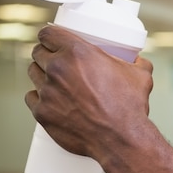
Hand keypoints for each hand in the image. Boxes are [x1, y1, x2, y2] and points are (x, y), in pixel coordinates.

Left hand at [25, 25, 153, 160]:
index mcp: (77, 52)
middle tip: (55, 62)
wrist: (121, 138)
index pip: (48, 33)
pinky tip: (48, 100)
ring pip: (33, 74)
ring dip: (41, 75)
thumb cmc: (130, 107)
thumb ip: (139, 64)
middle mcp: (58, 69)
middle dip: (45, 55)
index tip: (52, 41)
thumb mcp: (140, 77)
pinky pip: (32, 98)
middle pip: (38, 53)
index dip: (49, 36)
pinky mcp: (42, 113)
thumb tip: (139, 61)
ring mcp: (47, 91)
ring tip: (53, 81)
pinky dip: (39, 98)